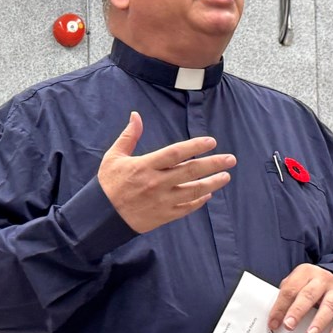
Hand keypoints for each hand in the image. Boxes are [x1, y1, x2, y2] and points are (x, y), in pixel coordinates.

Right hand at [97, 112, 235, 233]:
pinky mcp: (163, 216)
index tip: (211, 142)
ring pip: (193, 191)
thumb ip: (129, 136)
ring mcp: (161, 201)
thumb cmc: (108, 184)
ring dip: (212, 183)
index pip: (175, 153)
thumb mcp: (114, 157)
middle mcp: (156, 183)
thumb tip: (136, 115)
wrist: (101, 216)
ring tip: (225, 176)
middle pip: (191, 171)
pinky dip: (198, 201)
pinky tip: (207, 194)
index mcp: (145, 166)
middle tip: (230, 159)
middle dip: (213, 164)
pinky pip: (186, 208)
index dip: (195, 146)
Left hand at [268, 264, 332, 332]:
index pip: (290, 289)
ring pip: (329, 306)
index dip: (280, 307)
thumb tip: (274, 319)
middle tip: (288, 325)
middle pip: (309, 295)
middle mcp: (322, 280)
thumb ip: (286, 296)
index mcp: (305, 272)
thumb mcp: (296, 282)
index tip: (273, 323)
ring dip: (319, 322)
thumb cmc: (309, 283)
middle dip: (297, 311)